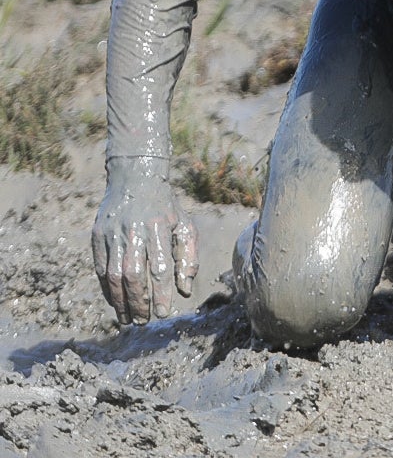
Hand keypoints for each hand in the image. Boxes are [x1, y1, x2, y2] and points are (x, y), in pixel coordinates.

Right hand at [91, 157, 198, 323]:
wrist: (134, 178)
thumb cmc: (165, 208)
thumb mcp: (185, 225)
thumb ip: (188, 257)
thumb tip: (185, 289)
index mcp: (158, 227)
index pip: (159, 267)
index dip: (161, 293)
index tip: (164, 313)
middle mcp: (133, 230)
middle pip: (132, 275)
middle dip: (138, 302)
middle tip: (143, 321)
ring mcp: (111, 233)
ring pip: (112, 275)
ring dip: (119, 301)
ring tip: (127, 319)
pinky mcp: (96, 236)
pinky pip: (99, 269)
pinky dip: (106, 289)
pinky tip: (116, 301)